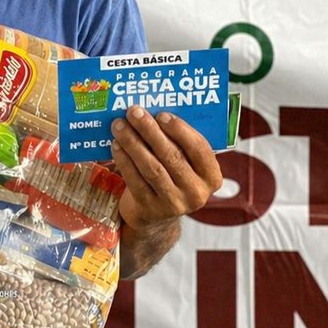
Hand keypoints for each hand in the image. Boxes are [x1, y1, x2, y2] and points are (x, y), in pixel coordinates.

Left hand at [110, 106, 222, 226]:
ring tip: (119, 126)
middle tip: (134, 112)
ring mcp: (174, 204)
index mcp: (211, 177)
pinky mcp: (151, 210)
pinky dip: (124, 161)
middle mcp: (197, 192)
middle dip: (150, 130)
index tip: (161, 114)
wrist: (155, 215)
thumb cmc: (170, 177)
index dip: (180, 130)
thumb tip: (152, 112)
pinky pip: (136, 181)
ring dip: (133, 143)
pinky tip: (116, 145)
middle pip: (172, 155)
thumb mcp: (184, 164)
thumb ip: (178, 143)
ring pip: (152, 168)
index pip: (199, 149)